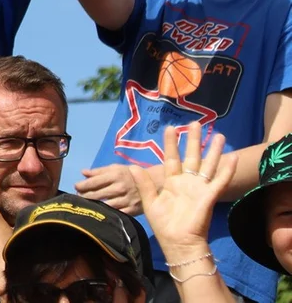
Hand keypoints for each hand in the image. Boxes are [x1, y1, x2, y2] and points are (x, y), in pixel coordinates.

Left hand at [75, 163, 142, 213]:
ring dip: (94, 206)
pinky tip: (101, 214)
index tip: (75, 187)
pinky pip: (117, 214)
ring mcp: (126, 200)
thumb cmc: (130, 174)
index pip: (94, 182)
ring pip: (106, 205)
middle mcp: (120, 187)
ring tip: (86, 206)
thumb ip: (99, 171)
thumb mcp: (115, 168)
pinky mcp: (132, 210)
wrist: (154, 183)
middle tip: (77, 198)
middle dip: (85, 196)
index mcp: (115, 175)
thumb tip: (83, 172)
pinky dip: (108, 214)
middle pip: (98, 194)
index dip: (82, 185)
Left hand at [131, 122, 235, 260]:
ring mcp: (199, 188)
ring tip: (219, 135)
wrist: (178, 243)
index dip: (171, 143)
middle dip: (193, 140)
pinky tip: (232, 157)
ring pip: (208, 165)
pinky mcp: (209, 196)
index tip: (170, 127)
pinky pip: (220, 181)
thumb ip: (144, 184)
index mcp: (172, 182)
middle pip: (191, 157)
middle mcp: (187, 182)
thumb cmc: (163, 224)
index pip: (171, 158)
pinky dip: (227, 170)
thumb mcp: (149, 202)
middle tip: (195, 123)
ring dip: (213, 150)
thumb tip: (133, 167)